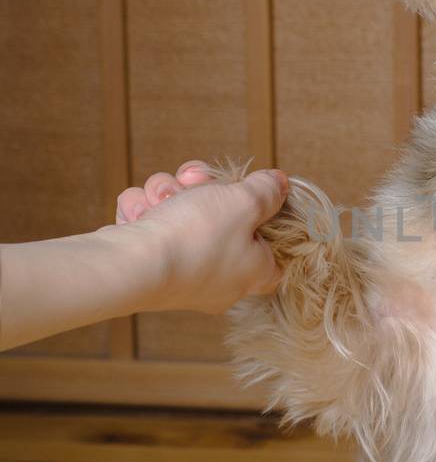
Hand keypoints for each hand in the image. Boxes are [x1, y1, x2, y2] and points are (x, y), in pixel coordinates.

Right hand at [114, 161, 288, 313]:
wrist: (131, 264)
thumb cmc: (196, 236)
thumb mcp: (245, 202)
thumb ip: (266, 190)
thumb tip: (279, 184)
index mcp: (254, 272)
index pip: (274, 246)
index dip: (264, 215)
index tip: (252, 193)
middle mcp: (219, 278)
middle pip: (222, 219)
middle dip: (203, 189)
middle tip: (194, 183)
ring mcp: (180, 272)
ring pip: (181, 213)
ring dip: (167, 194)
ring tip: (162, 199)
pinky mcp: (147, 264)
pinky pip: (151, 225)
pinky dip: (142, 212)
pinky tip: (140, 216)